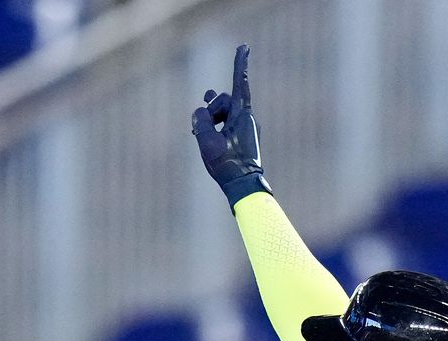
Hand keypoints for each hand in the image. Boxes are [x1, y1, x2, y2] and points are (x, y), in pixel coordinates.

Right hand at [191, 43, 271, 207]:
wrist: (244, 187)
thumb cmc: (227, 164)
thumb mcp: (206, 140)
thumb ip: (200, 120)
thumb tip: (200, 113)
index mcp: (243, 115)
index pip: (239, 83)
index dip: (240, 64)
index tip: (244, 47)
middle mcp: (247, 118)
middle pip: (224, 101)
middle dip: (211, 110)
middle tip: (205, 128)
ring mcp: (245, 128)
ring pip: (223, 114)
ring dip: (210, 121)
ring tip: (202, 136)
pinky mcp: (242, 137)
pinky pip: (225, 124)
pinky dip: (215, 128)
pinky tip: (205, 133)